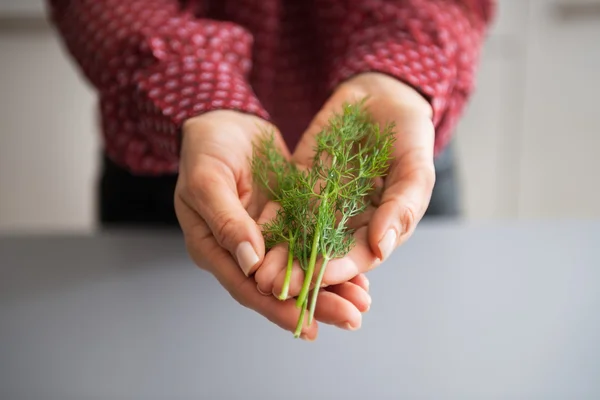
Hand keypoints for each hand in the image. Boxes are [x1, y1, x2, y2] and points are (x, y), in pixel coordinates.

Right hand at [174, 110, 370, 339]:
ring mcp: (267, 236)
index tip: (310, 326)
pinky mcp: (288, 218)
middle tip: (352, 318)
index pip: (249, 288)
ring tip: (362, 302)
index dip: (279, 308)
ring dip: (331, 285)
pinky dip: (332, 256)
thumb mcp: (208, 180)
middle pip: (281, 287)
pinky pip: (312, 242)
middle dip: (317, 304)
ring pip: (300, 268)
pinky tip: (360, 268)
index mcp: (215, 248)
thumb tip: (251, 264)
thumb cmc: (204, 149)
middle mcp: (242, 251)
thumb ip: (226, 221)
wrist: (224, 120)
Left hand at [254, 73, 435, 324]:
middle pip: (323, 253)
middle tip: (276, 286)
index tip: (320, 276)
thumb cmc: (409, 133)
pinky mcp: (302, 182)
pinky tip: (253, 233)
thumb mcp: (416, 166)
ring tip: (260, 271)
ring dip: (281, 255)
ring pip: (300, 235)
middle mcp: (348, 222)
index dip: (340, 267)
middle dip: (300, 271)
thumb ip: (403, 206)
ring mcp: (323, 203)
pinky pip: (285, 205)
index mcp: (379, 226)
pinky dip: (271, 222)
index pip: (358, 255)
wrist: (381, 96)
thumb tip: (382, 246)